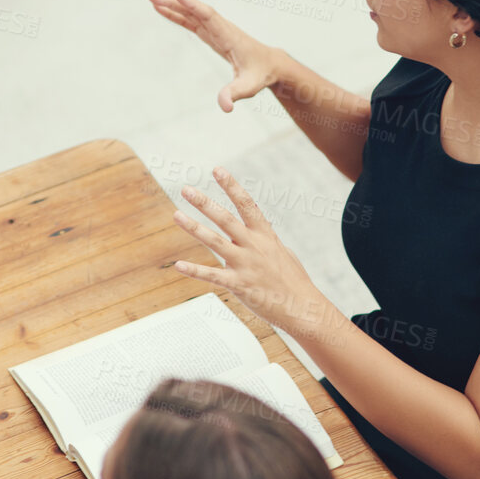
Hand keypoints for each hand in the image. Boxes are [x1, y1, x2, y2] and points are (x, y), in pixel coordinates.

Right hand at [147, 0, 284, 111]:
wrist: (270, 64)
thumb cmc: (261, 74)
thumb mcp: (249, 86)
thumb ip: (235, 94)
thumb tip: (225, 107)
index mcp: (229, 36)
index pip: (208, 16)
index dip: (192, 5)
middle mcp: (221, 28)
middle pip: (194, 11)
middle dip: (173, 2)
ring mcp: (215, 29)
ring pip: (191, 13)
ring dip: (171, 5)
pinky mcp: (210, 34)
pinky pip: (191, 21)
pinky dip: (176, 15)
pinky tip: (163, 10)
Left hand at [170, 167, 339, 341]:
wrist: (303, 308)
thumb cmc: (294, 281)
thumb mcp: (282, 252)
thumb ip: (266, 238)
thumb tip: (261, 226)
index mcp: (265, 236)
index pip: (246, 205)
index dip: (232, 187)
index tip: (217, 170)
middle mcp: (254, 246)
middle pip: (226, 219)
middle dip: (205, 203)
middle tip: (186, 189)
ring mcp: (246, 265)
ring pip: (215, 242)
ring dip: (194, 228)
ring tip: (176, 214)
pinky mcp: (239, 285)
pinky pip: (213, 276)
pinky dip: (195, 271)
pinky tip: (179, 265)